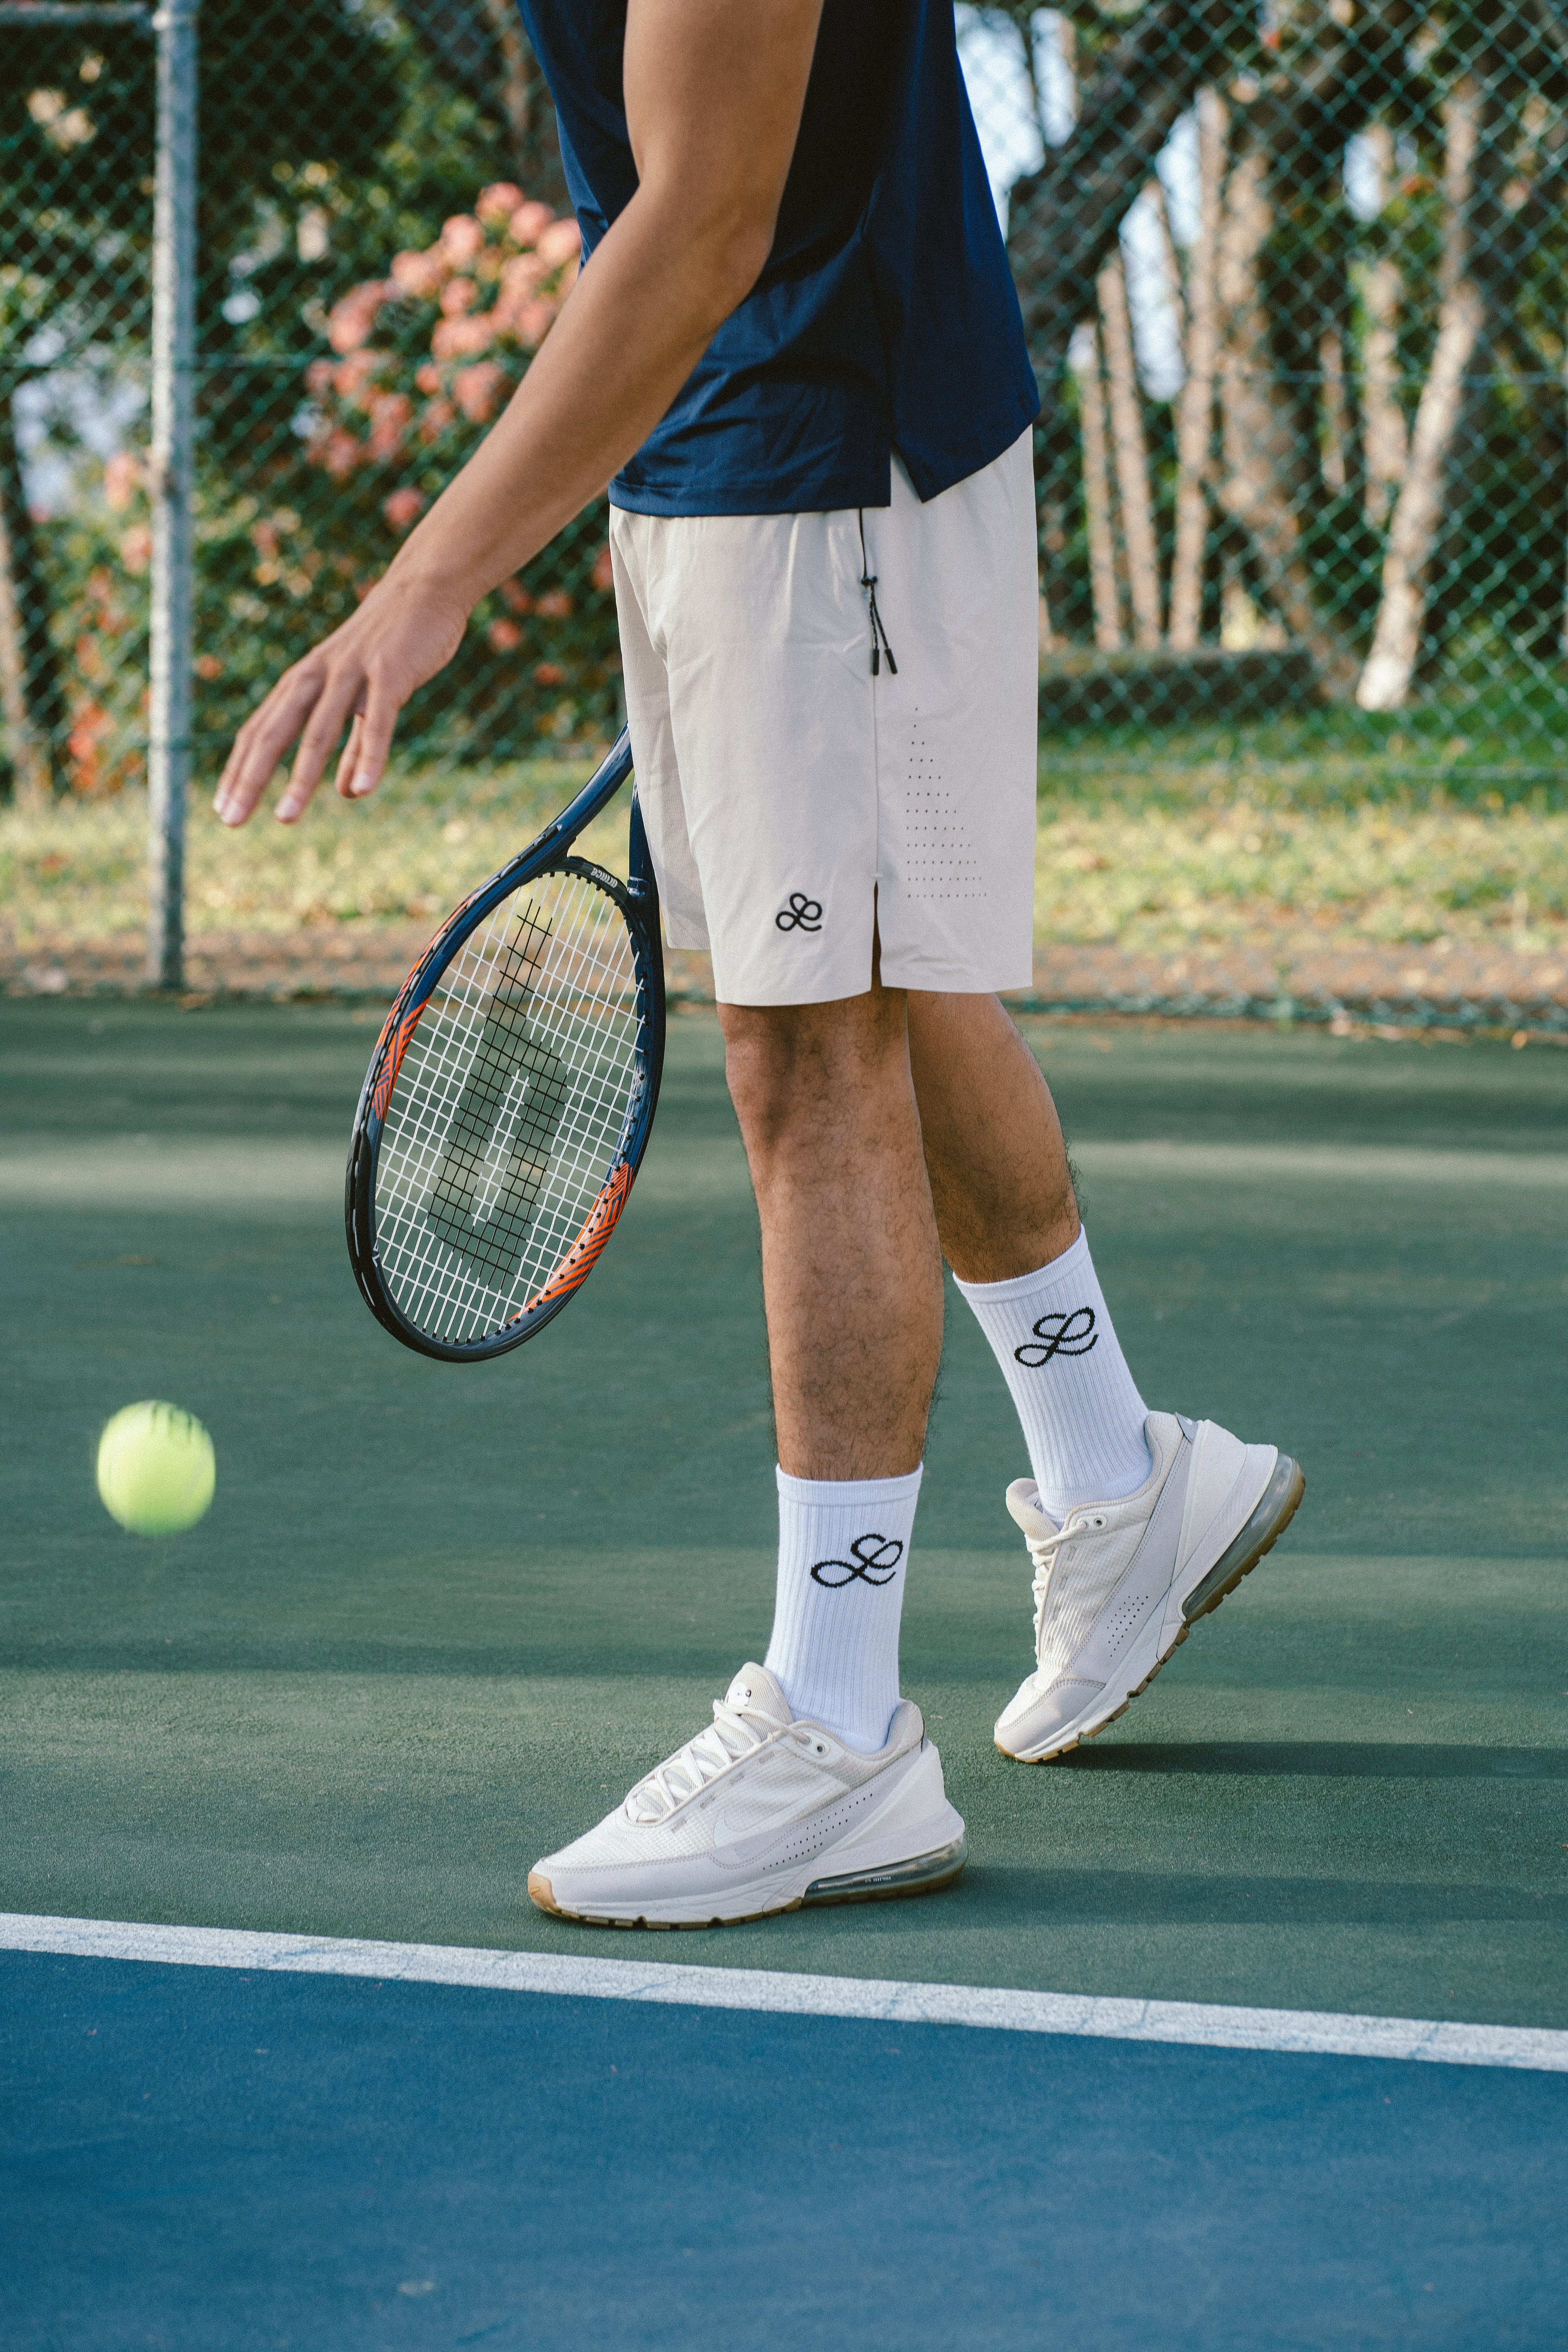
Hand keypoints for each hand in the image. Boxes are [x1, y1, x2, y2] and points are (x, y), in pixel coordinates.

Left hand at [213, 566, 467, 826]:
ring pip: (319, 730)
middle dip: (251, 778)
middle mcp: (317, 675)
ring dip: (301, 777)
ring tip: (285, 818)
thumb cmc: (392, 643)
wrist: (426, 587)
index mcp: (305, 680)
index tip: (225, 810)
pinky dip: (369, 755)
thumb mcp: (364, 695)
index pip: (261, 730)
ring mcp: (352, 672)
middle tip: (232, 821)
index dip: (241, 770)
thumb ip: (355, 745)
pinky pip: (377, 720)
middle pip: (275, 731)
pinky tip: (361, 790)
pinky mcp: (390, 672)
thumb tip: (347, 793)